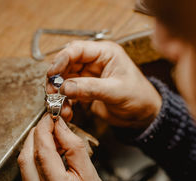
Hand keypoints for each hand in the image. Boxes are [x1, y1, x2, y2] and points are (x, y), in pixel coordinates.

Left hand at [17, 114, 114, 180]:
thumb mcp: (91, 174)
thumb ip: (74, 148)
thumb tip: (59, 126)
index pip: (42, 153)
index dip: (44, 130)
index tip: (49, 117)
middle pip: (26, 157)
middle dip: (36, 135)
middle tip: (49, 125)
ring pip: (22, 165)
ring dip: (33, 147)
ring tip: (51, 141)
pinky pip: (23, 175)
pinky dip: (32, 161)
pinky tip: (46, 157)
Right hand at [46, 40, 161, 128]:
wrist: (143, 115)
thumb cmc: (139, 97)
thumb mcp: (116, 91)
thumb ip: (90, 88)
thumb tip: (65, 87)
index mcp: (105, 53)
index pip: (77, 49)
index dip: (62, 59)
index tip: (53, 73)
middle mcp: (94, 62)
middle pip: (66, 64)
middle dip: (57, 78)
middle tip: (52, 92)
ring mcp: (89, 76)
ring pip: (65, 80)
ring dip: (59, 93)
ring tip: (59, 105)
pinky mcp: (86, 90)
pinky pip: (69, 94)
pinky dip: (65, 103)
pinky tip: (67, 112)